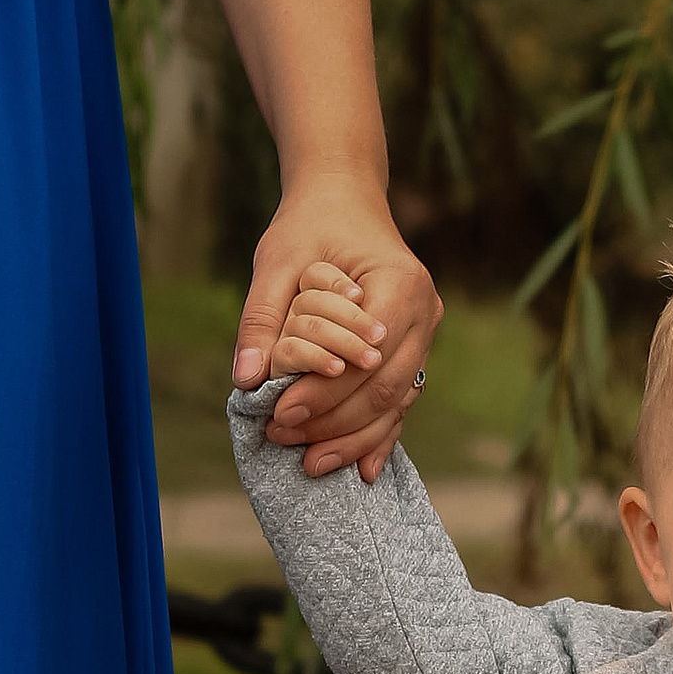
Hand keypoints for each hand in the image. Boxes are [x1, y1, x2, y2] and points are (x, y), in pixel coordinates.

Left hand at [232, 177, 444, 480]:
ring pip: (396, 403)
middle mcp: (426, 314)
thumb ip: (263, 317)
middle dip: (334, 423)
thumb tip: (246, 377)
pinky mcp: (414, 353)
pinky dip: (377, 436)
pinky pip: (400, 402)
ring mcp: (426, 337)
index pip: (365, 356)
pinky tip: (358, 470)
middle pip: (384, 388)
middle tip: (286, 441)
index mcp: (401, 285)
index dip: (324, 392)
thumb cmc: (311, 226)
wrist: (345, 202)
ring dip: (353, 438)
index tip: (280, 412)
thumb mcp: (278, 260)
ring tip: (311, 463)